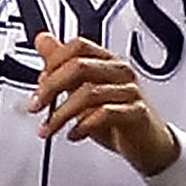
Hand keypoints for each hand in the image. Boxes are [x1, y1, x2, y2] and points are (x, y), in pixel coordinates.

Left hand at [30, 34, 178, 174]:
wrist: (149, 144)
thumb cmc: (117, 118)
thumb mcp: (83, 90)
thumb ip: (63, 66)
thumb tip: (42, 40)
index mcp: (107, 61)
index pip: (78, 46)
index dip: (53, 61)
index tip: (39, 83)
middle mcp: (120, 71)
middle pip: (79, 66)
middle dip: (51, 87)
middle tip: (36, 106)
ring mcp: (130, 91)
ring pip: (89, 93)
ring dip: (61, 114)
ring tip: (50, 128)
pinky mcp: (137, 112)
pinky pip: (106, 113)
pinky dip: (83, 126)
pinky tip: (74, 134)